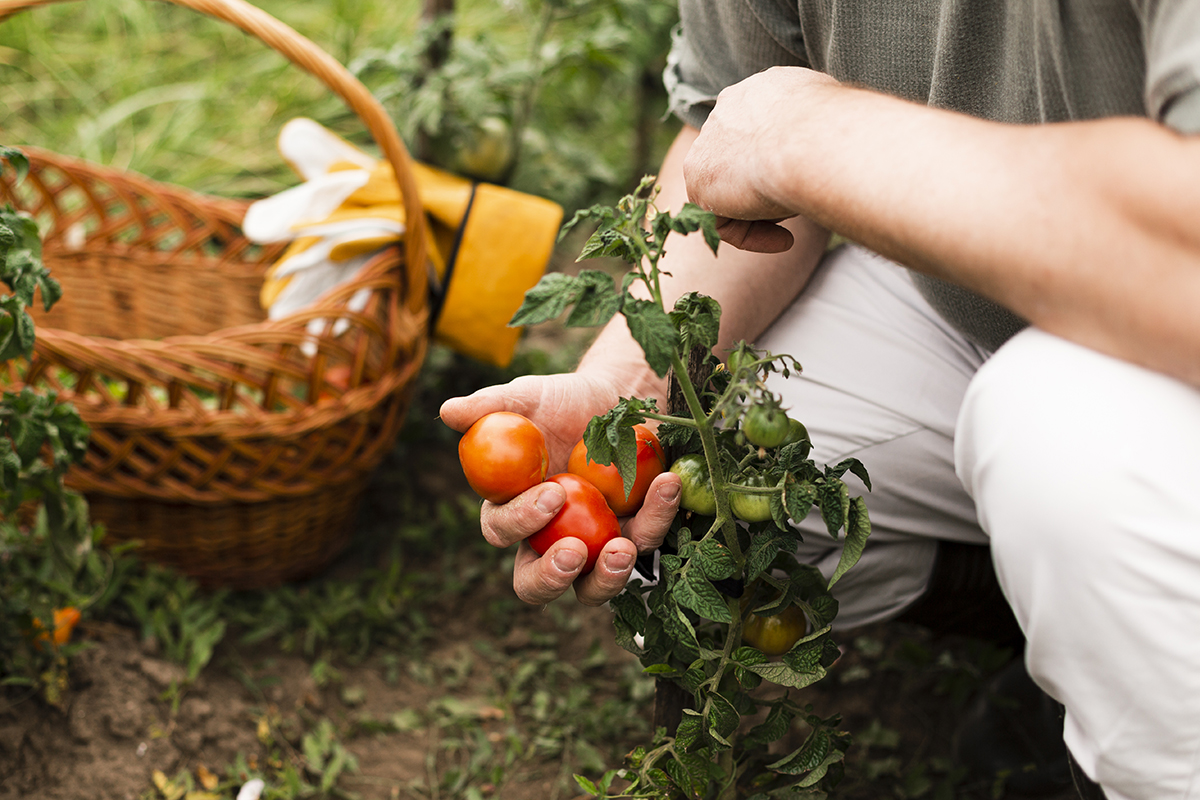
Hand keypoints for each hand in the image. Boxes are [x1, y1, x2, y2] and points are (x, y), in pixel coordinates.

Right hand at [440, 372, 679, 605]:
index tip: (551, 495)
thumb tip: (447, 411)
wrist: (619, 395)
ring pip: (593, 588)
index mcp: (513, 510)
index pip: (502, 531)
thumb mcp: (530, 396)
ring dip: (608, 576)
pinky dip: (658, 516)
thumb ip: (491, 405)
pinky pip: (647, 540)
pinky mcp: (637, 535)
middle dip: (551, 578)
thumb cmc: (564, 400)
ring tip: (623, 548)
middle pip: (536, 584)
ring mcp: (594, 545)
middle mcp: (549, 539)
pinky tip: (667, 484)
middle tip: (573, 555)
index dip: (520, 521)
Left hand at [683, 66, 840, 251]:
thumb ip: (820, 132)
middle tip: (800, 205)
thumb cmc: (840, 132)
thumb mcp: (838, 121)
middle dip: (767, 190)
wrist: (815, 141)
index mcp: (763, 90)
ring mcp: (708, 141)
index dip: (780, 165)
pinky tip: (786, 240)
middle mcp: (729, 108)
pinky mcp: (698, 176)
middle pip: (741, 162)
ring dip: (763, 212)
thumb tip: (834, 149)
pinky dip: (752, 236)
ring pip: (731, 191)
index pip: (760, 132)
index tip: (805, 182)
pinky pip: (720, 219)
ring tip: (797, 215)